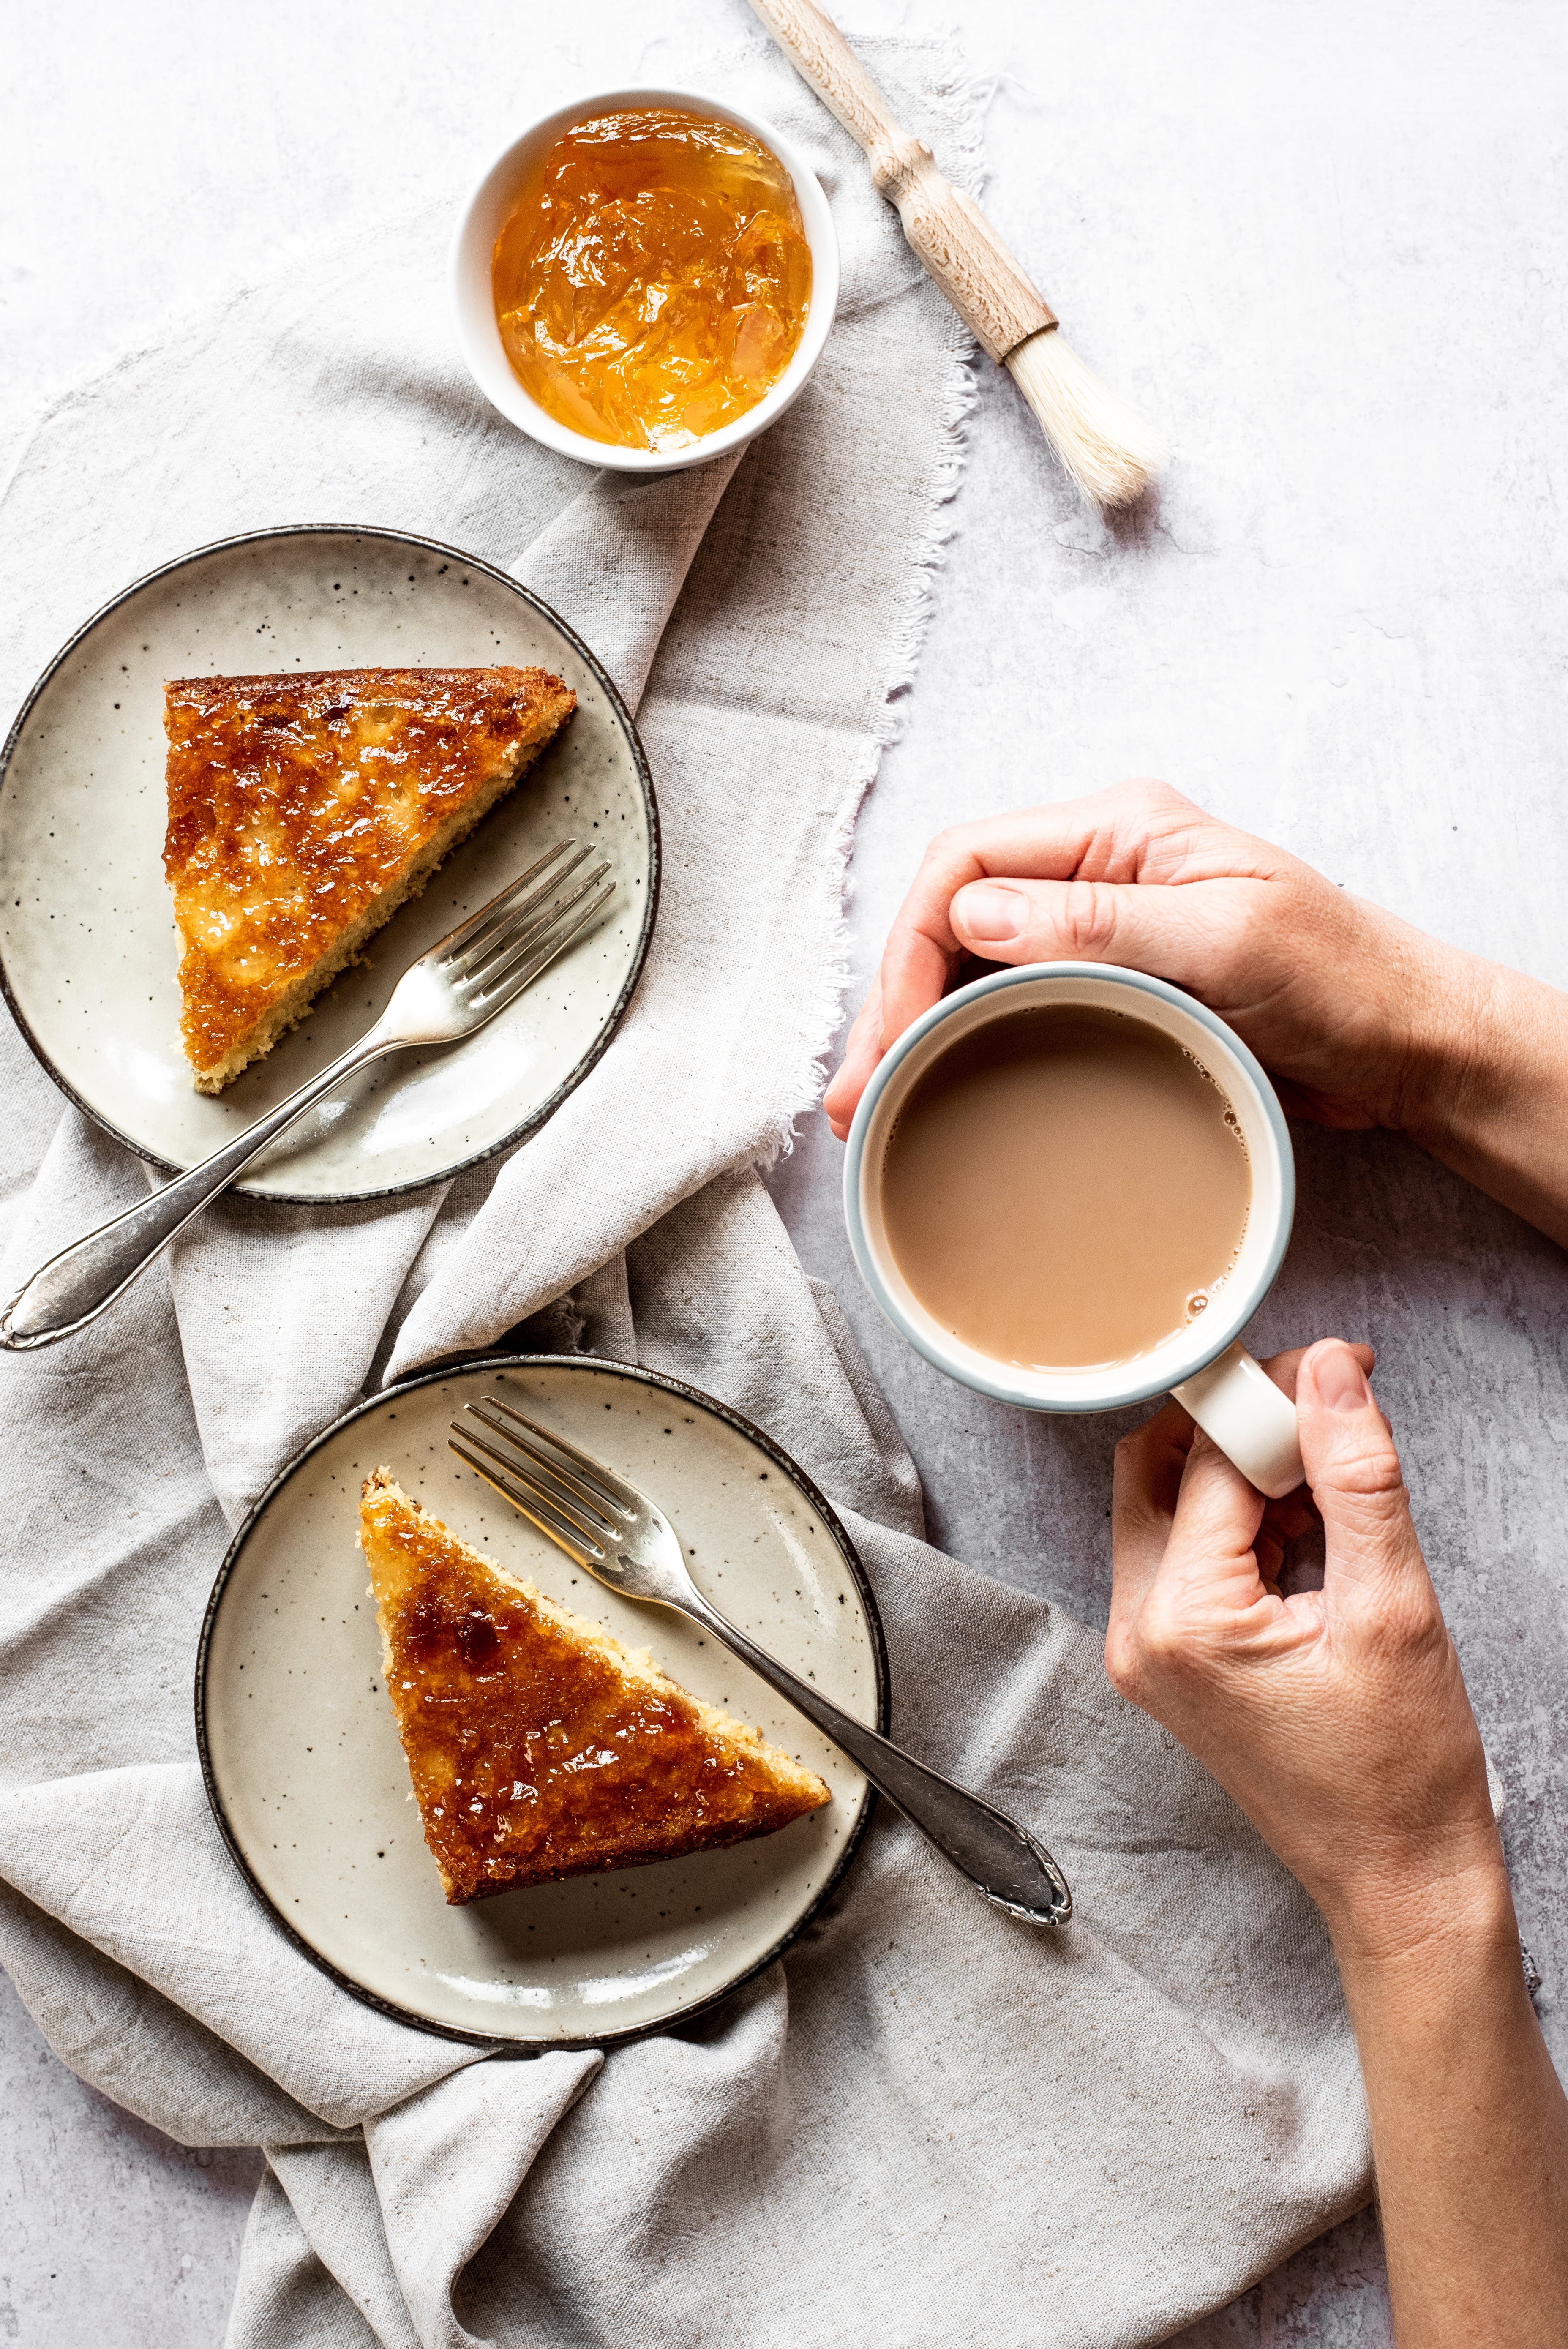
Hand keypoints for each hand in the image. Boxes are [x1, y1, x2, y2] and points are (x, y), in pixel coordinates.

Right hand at [824, 777, 1473, 1144]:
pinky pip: (1007, 1004)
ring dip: (912, 1030)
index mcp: (1120, 827)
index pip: (966, 861)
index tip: (897, 1035)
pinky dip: (958, 1045)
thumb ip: (1101, 921)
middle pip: (951, 916)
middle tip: (857, 1092)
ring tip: (872, 1106)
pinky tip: (932, 1089)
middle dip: (891, 999)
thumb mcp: (1228, 939)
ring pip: (968, 966)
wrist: (1408, 1047)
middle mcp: (1098, 867)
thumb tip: (977, 916)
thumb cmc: (1345, 982)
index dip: (910, 945)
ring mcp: (1100, 929)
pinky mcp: (1109, 987)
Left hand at [1110, 1339, 1567, 2348]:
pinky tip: (1309, 1527)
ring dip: (1240, 1470)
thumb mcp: (1392, 1606)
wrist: (1397, 1878)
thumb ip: (1356, 1474)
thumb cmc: (1400, 1769)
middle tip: (1325, 1405)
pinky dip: (1239, 1519)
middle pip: (1156, 1467)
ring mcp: (1145, 1651)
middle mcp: (1137, 1632)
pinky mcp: (1168, 1662)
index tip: (1340, 1365)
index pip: (1208, 1456)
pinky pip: (1185, 1554)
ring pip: (1166, 1504)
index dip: (1275, 1395)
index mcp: (1180, 1619)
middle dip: (1238, 1421)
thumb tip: (1331, 1370)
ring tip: (1331, 1478)